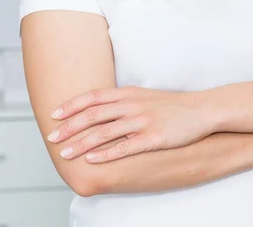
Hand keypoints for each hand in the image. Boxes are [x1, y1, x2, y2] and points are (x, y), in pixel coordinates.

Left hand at [47, 86, 211, 162]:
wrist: (200, 110)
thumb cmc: (171, 105)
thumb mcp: (144, 96)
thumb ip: (122, 101)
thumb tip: (99, 109)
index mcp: (129, 93)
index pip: (94, 97)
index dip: (72, 105)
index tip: (54, 114)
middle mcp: (132, 105)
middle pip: (93, 115)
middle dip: (69, 126)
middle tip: (51, 137)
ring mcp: (142, 121)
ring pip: (104, 132)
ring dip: (81, 143)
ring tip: (65, 153)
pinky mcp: (153, 137)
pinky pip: (125, 146)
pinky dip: (106, 153)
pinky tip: (92, 159)